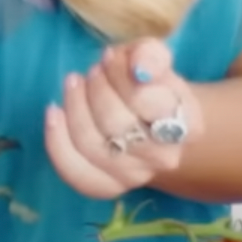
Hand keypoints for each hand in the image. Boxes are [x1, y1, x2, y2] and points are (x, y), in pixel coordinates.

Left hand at [42, 38, 202, 200]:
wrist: (151, 121)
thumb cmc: (150, 83)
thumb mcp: (153, 57)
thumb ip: (149, 54)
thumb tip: (139, 67)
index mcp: (187, 123)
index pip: (143, 98)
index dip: (118, 73)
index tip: (110, 58)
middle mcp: (166, 157)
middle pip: (114, 122)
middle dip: (95, 88)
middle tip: (94, 72)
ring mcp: (137, 176)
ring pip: (91, 144)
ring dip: (75, 107)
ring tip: (76, 85)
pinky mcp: (110, 187)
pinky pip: (76, 172)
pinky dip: (57, 141)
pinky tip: (54, 113)